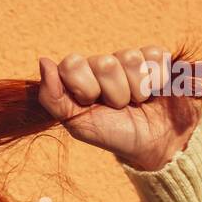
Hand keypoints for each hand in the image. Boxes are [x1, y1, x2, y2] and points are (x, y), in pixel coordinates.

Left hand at [35, 45, 199, 170]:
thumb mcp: (77, 124)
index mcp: (79, 77)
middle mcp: (102, 64)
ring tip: (138, 102)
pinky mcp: (157, 58)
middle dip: (114, 93)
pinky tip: (155, 91)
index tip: (91, 104)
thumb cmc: (115, 134)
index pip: (72, 64)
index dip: (84, 88)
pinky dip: (157, 80)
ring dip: (137, 89)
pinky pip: (154, 55)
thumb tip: (44, 61)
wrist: (155, 145)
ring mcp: (129, 59)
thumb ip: (52, 97)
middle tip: (119, 107)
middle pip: (104, 63)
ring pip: (130, 59)